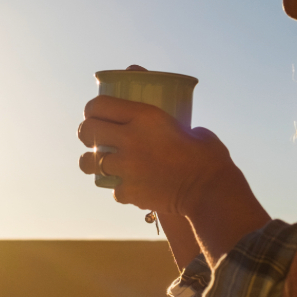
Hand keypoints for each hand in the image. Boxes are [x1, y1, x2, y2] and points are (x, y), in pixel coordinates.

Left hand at [77, 65, 270, 265]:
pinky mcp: (128, 191)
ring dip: (92, 162)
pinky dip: (120, 187)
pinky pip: (112, 188)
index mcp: (145, 116)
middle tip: (94, 137)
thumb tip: (166, 121)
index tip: (95, 114)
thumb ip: (170, 123)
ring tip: (100, 163)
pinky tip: (132, 186)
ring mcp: (125, 167)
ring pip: (88, 162)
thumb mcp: (189, 127)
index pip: (99, 105)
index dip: (93, 109)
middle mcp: (129, 139)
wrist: (210, 191)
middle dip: (87, 133)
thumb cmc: (207, 157)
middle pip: (87, 130)